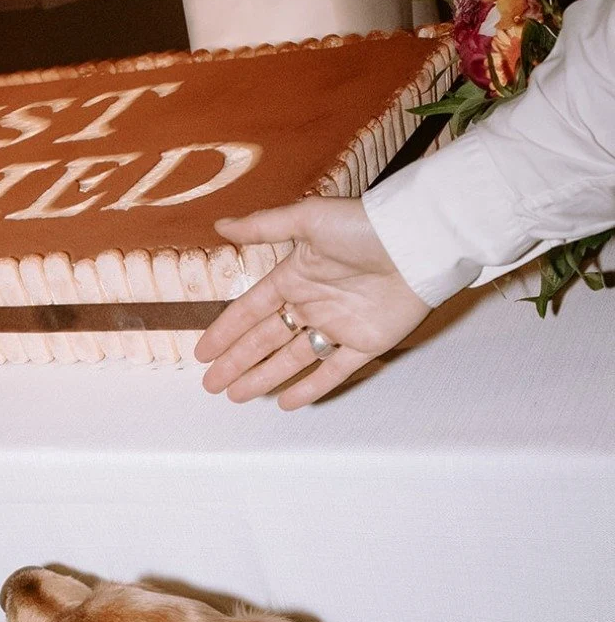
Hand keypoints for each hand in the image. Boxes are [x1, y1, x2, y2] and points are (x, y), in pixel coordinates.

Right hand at [195, 197, 430, 408]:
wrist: (418, 242)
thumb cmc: (364, 226)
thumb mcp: (307, 219)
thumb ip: (262, 227)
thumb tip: (220, 226)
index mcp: (295, 275)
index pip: (251, 310)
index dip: (226, 332)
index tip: (203, 353)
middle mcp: (313, 303)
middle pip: (266, 340)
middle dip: (237, 362)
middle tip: (212, 385)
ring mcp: (338, 326)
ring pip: (292, 360)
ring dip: (264, 378)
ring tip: (237, 396)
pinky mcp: (366, 344)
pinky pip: (334, 371)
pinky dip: (312, 388)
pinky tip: (287, 402)